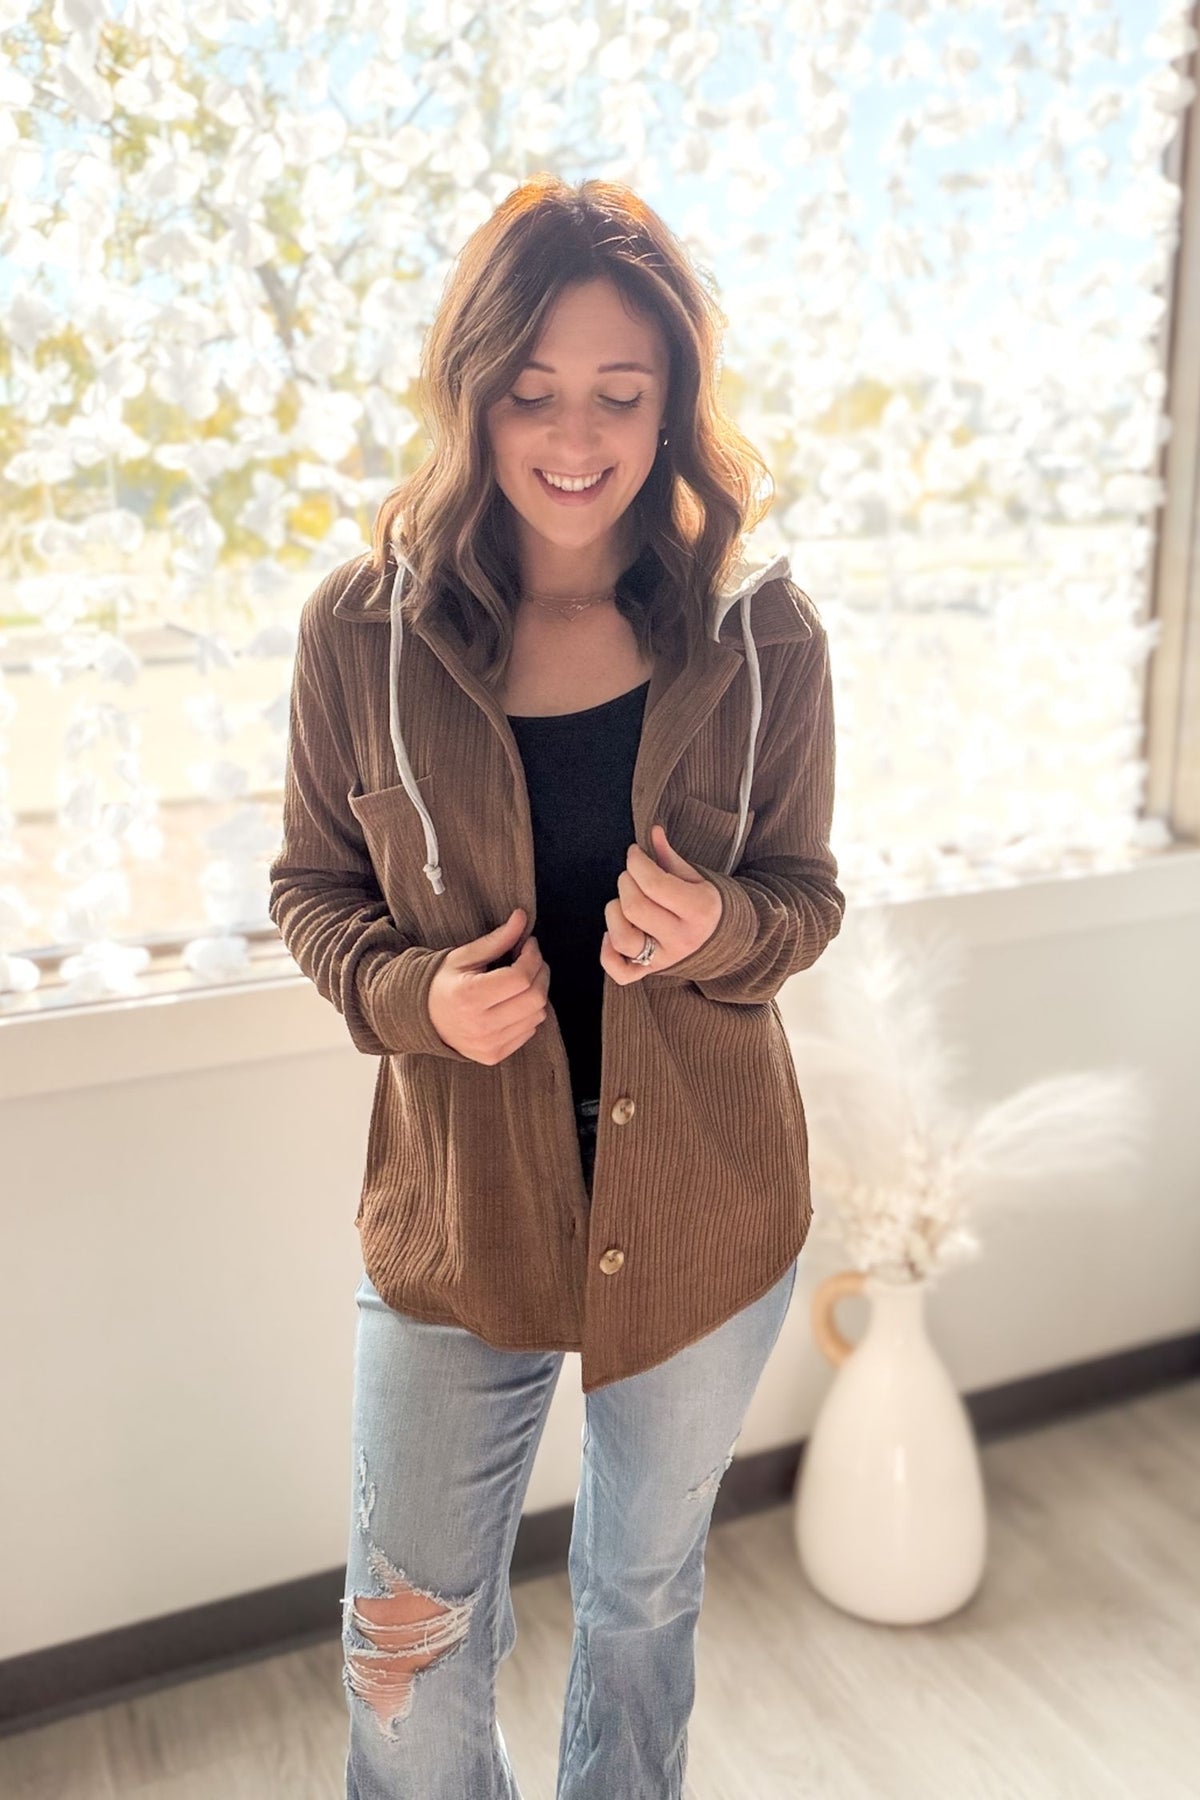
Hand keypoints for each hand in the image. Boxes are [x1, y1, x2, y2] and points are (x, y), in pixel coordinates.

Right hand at [427, 907, 549, 1062]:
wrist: (422, 1018)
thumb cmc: (442, 983)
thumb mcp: (464, 956)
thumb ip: (496, 939)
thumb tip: (522, 918)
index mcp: (469, 997)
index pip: (521, 977)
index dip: (532, 956)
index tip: (529, 944)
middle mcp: (481, 1026)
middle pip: (535, 998)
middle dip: (541, 972)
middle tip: (531, 959)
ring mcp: (489, 1044)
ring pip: (537, 1015)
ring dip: (537, 992)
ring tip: (522, 980)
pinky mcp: (495, 1055)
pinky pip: (529, 1031)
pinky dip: (529, 1013)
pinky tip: (514, 1002)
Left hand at [600, 823, 722, 984]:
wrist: (723, 940)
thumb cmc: (704, 902)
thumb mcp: (694, 876)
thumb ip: (669, 856)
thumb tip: (652, 829)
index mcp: (698, 909)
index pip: (654, 884)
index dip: (636, 863)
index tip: (634, 854)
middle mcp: (682, 937)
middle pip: (634, 908)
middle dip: (625, 883)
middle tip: (631, 876)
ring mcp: (665, 958)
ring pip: (623, 940)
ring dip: (613, 914)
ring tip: (622, 903)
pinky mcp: (651, 972)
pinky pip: (620, 973)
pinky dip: (608, 955)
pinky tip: (611, 935)